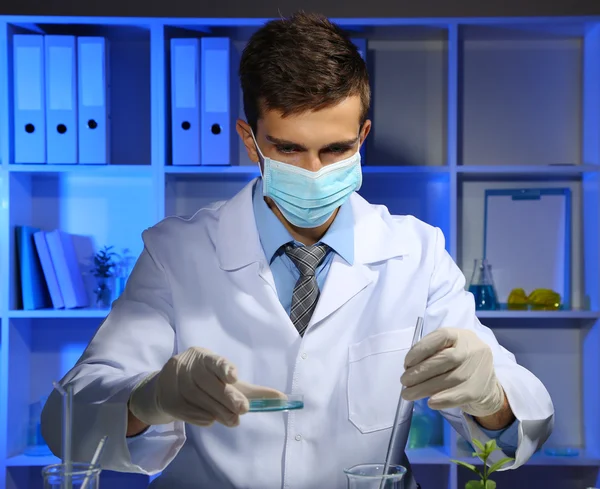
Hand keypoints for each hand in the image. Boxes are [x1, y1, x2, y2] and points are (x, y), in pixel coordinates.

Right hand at [129, 347, 285, 427]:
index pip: (213, 360)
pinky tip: (213, 420)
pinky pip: (186, 410)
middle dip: (226, 396)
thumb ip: (252, 390)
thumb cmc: (207, 380)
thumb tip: (283, 399)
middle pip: (207, 382)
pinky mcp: (168, 399)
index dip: (224, 367)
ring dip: (217, 410)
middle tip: (243, 409)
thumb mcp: (226, 380)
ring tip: (233, 420)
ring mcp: (174, 382)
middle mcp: (187, 365)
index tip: (234, 376)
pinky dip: (201, 416)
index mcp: (202, 356)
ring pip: (197, 397)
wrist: (169, 386)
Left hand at [400, 328, 504, 417]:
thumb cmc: (457, 364)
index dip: (421, 349)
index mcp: (460, 335)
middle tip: (404, 381)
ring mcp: (478, 368)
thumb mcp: (447, 349)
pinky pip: (460, 395)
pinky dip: (443, 400)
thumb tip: (409, 368)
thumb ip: (432, 354)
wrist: (485, 384)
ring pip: (450, 378)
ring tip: (408, 394)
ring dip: (425, 388)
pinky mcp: (479, 389)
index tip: (406, 363)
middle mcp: (472, 348)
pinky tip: (430, 403)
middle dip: (420, 372)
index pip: (441, 337)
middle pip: (445, 360)